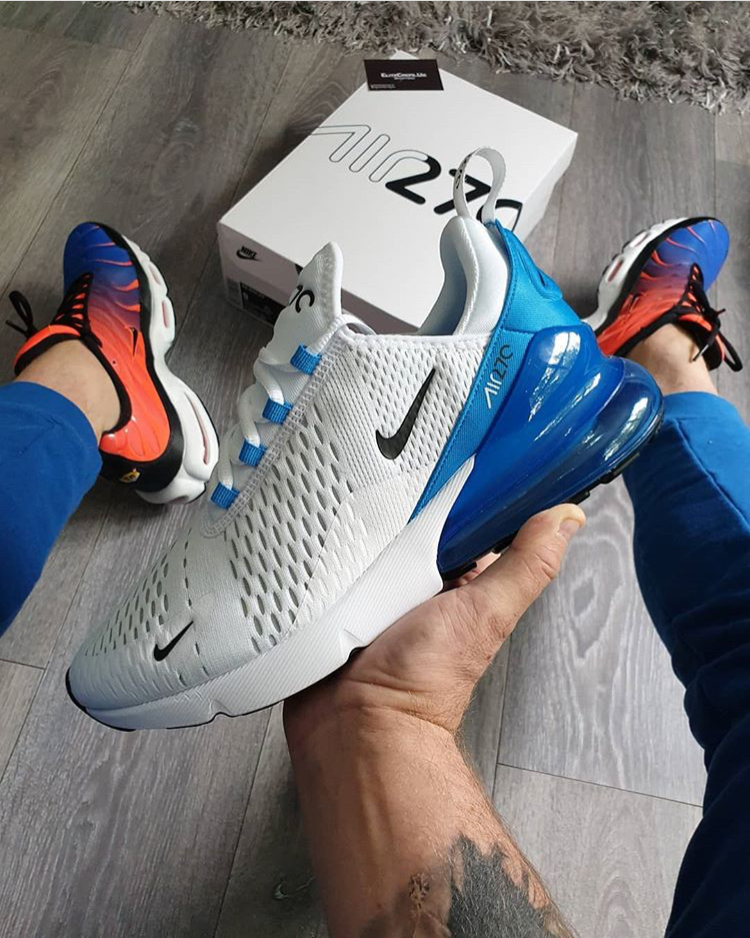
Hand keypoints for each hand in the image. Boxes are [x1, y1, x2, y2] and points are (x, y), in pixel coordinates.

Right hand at [284, 503, 584, 746]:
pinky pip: (328, 560)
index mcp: (461, 583)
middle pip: (411, 523)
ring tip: (350, 506)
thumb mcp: (485, 613)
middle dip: (399, 501)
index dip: (461, 490)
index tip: (452, 451)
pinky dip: (324, 548)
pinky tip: (318, 533)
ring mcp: (373, 590)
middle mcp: (418, 584)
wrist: (357, 727)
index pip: (465, 521)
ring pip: (367, 537)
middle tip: (392, 480)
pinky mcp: (334, 598)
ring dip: (357, 524)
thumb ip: (526, 568)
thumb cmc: (424, 683)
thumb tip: (569, 519)